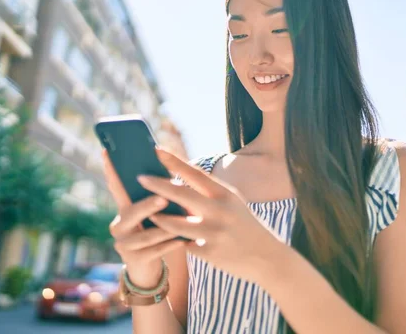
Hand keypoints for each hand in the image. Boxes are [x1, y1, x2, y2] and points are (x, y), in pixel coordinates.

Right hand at [102, 149, 185, 287]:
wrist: (149, 268)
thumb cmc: (156, 232)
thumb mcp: (155, 213)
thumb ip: (159, 196)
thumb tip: (173, 171)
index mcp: (124, 209)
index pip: (117, 186)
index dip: (111, 171)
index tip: (108, 152)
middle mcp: (119, 225)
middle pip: (130, 213)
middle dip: (147, 206)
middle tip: (163, 199)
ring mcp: (124, 244)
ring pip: (143, 236)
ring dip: (164, 228)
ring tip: (181, 222)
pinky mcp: (134, 260)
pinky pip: (153, 252)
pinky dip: (169, 245)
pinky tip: (183, 241)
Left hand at [137, 149, 283, 283]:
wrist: (266, 257)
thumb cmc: (245, 225)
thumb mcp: (233, 202)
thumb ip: (209, 193)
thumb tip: (178, 183)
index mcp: (226, 194)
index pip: (195, 173)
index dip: (174, 161)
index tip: (156, 149)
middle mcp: (220, 211)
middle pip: (181, 195)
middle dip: (157, 186)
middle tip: (139, 178)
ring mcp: (213, 232)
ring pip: (175, 224)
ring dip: (159, 219)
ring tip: (150, 215)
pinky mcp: (209, 252)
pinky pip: (184, 244)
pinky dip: (178, 241)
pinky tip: (171, 241)